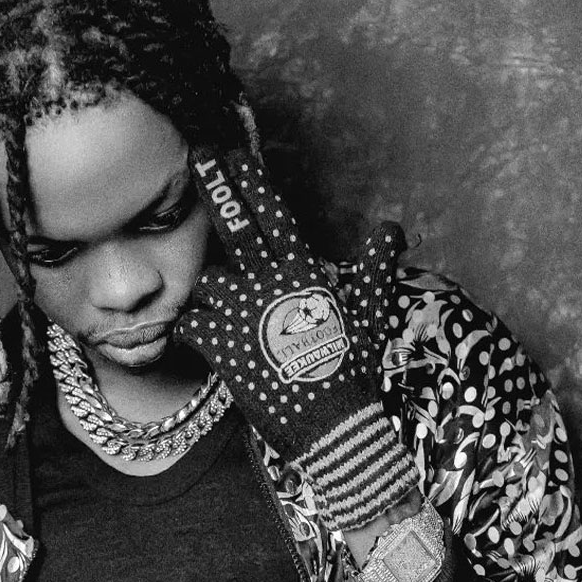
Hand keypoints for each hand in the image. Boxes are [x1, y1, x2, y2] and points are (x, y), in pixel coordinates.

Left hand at [179, 146, 417, 529]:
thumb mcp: (371, 315)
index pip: (275, 216)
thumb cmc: (352, 372)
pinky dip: (189, 328)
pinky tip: (195, 337)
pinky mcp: (223, 349)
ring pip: (208, 282)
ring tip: (221, 314)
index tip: (231, 154)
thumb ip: (375, 267)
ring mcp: (244, 316)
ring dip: (209, 293)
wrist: (332, 427)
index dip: (251, 182)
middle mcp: (271, 286)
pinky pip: (190, 324)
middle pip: (236, 227)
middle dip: (216, 187)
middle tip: (198, 157)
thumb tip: (392, 230)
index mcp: (305, 274)